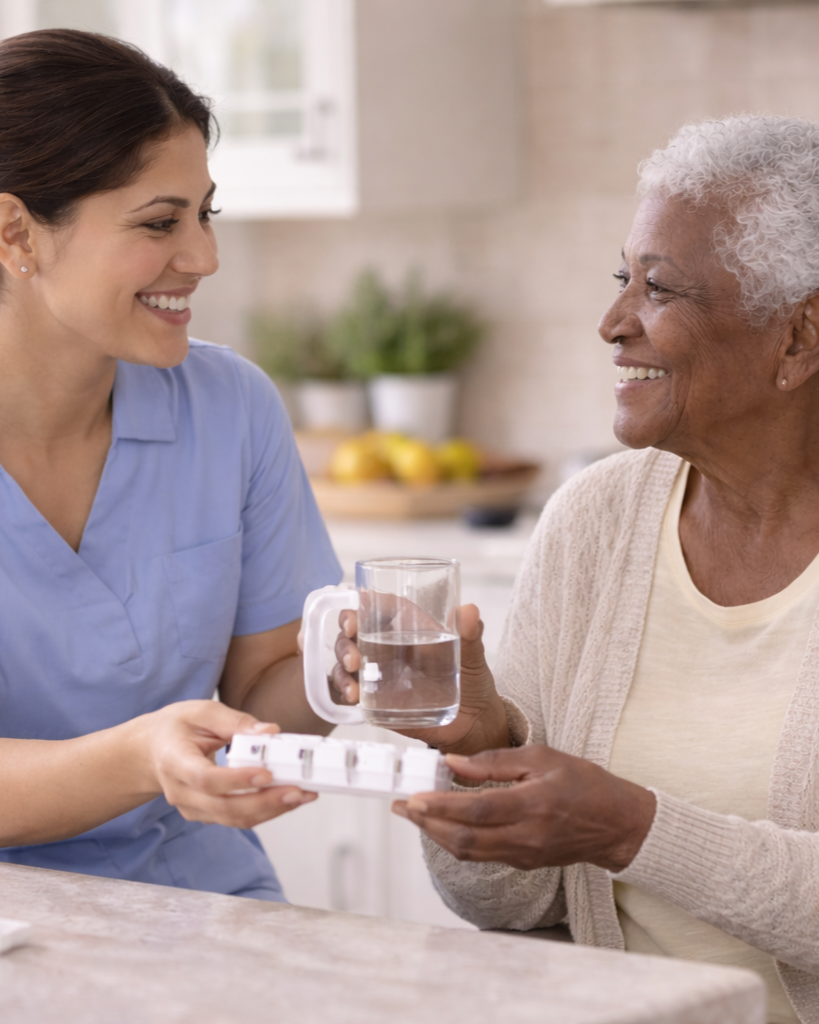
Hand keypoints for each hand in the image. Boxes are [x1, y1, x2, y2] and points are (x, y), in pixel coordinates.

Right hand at [136, 700, 316, 828]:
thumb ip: (235, 721)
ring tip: (302, 795)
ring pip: (234, 818)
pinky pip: (236, 818)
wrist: (151, 751)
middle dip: (265, 802)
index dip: (237, 780)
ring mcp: (192, 808)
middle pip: (224, 807)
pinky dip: (264, 810)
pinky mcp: (206, 814)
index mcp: (175, 761)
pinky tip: (287, 798)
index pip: (206, 779)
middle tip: (298, 790)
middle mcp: (181, 792)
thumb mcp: (202, 712)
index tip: (266, 773)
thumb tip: (270, 732)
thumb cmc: (176, 728)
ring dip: (272, 810)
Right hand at [332, 603, 510, 755]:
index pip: (380, 607)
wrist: (473, 722)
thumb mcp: (473, 656)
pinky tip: (353, 697)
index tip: (356, 611)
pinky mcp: (375, 698)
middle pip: (354, 632)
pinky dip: (344, 690)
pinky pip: (350, 689)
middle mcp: (388, 646)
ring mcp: (379, 673)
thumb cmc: (471, 680)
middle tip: (353, 650)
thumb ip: (471, 635)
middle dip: (345, 637)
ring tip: (352, 680)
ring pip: (345, 659)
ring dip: (341, 665)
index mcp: (409, 628)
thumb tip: (470, 610)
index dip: (363, 605)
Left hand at [392, 745, 656, 872]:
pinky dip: (456, 841)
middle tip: (401, 807)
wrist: (618, 824)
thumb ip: (495, 762)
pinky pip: (481, 855)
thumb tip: (453, 761)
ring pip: (468, 852)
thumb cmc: (585, 783)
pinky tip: (443, 825)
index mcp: (532, 805)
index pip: (476, 811)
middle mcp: (525, 836)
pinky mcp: (523, 862)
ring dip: (435, 835)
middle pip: (464, 839)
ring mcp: (523, 854)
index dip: (440, 806)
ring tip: (413, 816)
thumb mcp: (543, 757)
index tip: (413, 797)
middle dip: (426, 824)